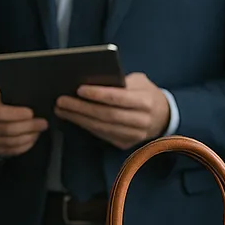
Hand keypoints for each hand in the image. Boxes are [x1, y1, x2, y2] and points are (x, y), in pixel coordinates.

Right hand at [0, 86, 46, 157]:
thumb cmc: (3, 102)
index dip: (15, 113)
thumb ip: (14, 93)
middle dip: (28, 126)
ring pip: (9, 142)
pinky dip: (25, 146)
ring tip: (39, 130)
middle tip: (43, 123)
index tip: (31, 113)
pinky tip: (33, 138)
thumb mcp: (5, 92)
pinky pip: (11, 150)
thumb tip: (34, 96)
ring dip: (28, 137)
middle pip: (5, 129)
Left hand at [54, 72, 170, 149]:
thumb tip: (91, 80)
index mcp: (146, 102)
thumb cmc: (146, 93)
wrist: (163, 116)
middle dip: (81, 108)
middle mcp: (141, 121)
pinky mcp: (125, 144)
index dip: (98, 94)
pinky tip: (72, 117)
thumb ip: (120, 81)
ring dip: (78, 119)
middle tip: (61, 100)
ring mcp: (134, 136)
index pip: (118, 98)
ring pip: (101, 128)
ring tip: (61, 109)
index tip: (79, 89)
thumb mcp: (139, 82)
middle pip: (106, 115)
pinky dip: (85, 126)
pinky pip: (101, 135)